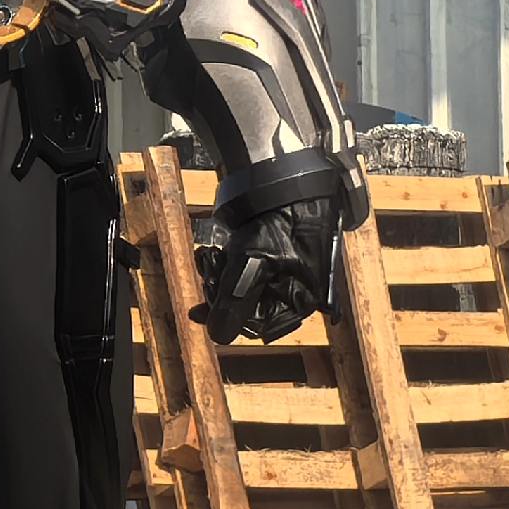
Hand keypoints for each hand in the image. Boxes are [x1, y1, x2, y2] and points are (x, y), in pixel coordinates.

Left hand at [192, 148, 366, 343]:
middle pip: (251, 305)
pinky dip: (227, 261)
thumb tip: (218, 336)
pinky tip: (213, 251)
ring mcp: (284, 266)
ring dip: (220, 275)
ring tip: (208, 257)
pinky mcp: (271, 247)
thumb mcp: (252, 265)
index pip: (262, 326)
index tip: (204, 311)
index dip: (231, 318)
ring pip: (243, 284)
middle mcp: (297, 286)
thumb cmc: (278, 220)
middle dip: (222, 292)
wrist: (283, 172)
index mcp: (303, 297)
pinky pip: (245, 265)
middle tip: (206, 275)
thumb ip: (235, 301)